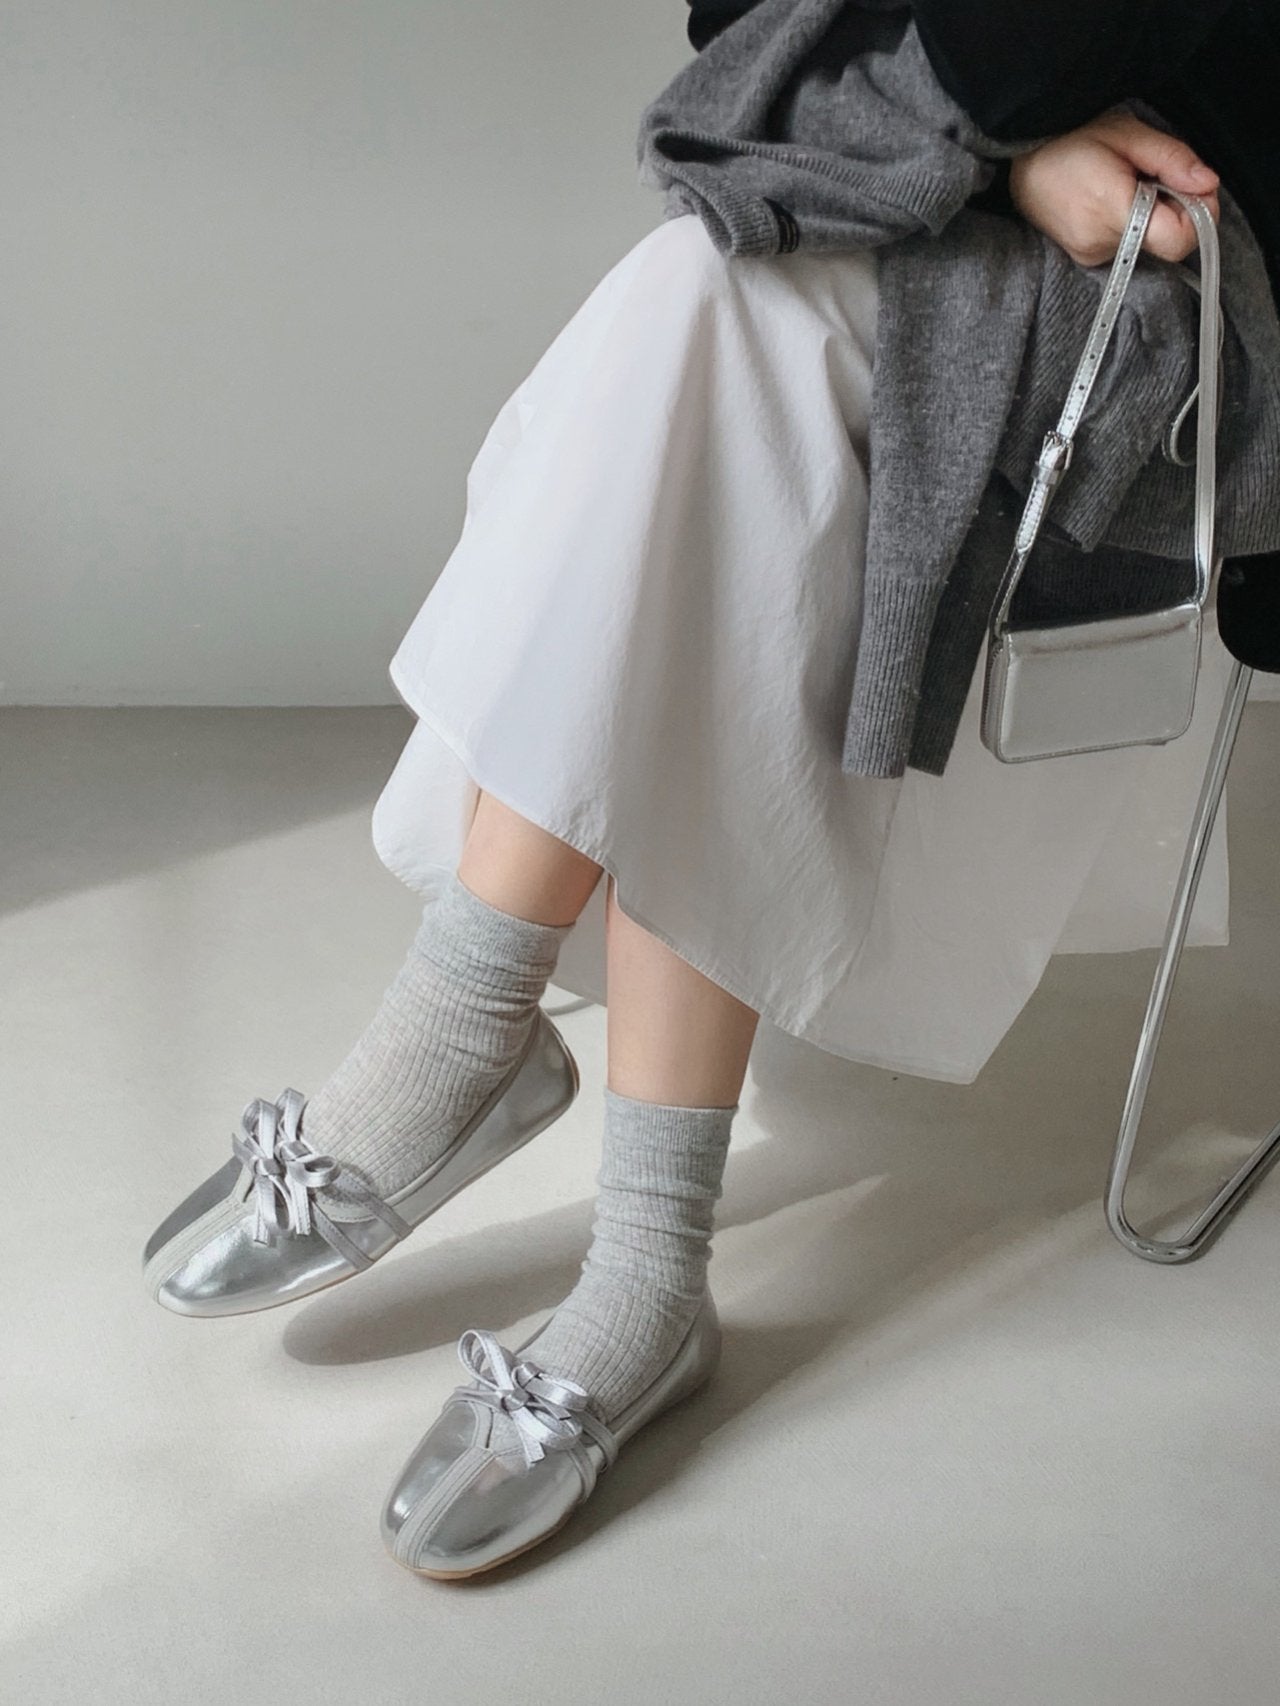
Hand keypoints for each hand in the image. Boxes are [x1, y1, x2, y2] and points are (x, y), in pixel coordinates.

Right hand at [1008, 108, 1220, 266]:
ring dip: (1150, 216)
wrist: (1019, 158)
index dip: (1199, 217)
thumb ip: (1173, 160)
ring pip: (1146, 244)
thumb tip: (1209, 184)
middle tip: (1154, 176)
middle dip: (1173, 210)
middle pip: (1164, 242)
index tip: (1198, 191)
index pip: (1177, 240)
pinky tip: (1110, 198)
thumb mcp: (1128, 134)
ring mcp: (1089, 255)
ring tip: (1124, 184)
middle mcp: (1100, 243)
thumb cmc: (1071, 138)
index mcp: (1113, 211)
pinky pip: (1125, 246)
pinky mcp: (1083, 257)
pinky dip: (1130, 224)